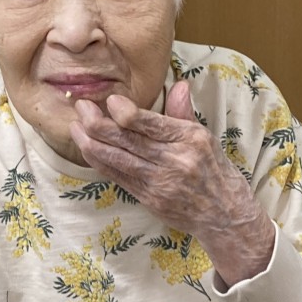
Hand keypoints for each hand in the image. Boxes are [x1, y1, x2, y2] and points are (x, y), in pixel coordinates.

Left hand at [69, 81, 274, 286]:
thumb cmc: (216, 172)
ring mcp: (160, 182)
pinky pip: (118, 177)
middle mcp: (174, 161)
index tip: (109, 100)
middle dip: (98, 123)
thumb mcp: (206, 137)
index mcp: (190, 139)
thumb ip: (183, 113)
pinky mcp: (149, 199)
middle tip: (81, 108)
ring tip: (75, 128)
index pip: (151, 124)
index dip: (125, 111)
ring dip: (91, 143)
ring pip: (117, 160)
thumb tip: (178, 85)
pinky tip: (88, 150)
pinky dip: (100, 162)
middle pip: (127, 141)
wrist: (225, 216)